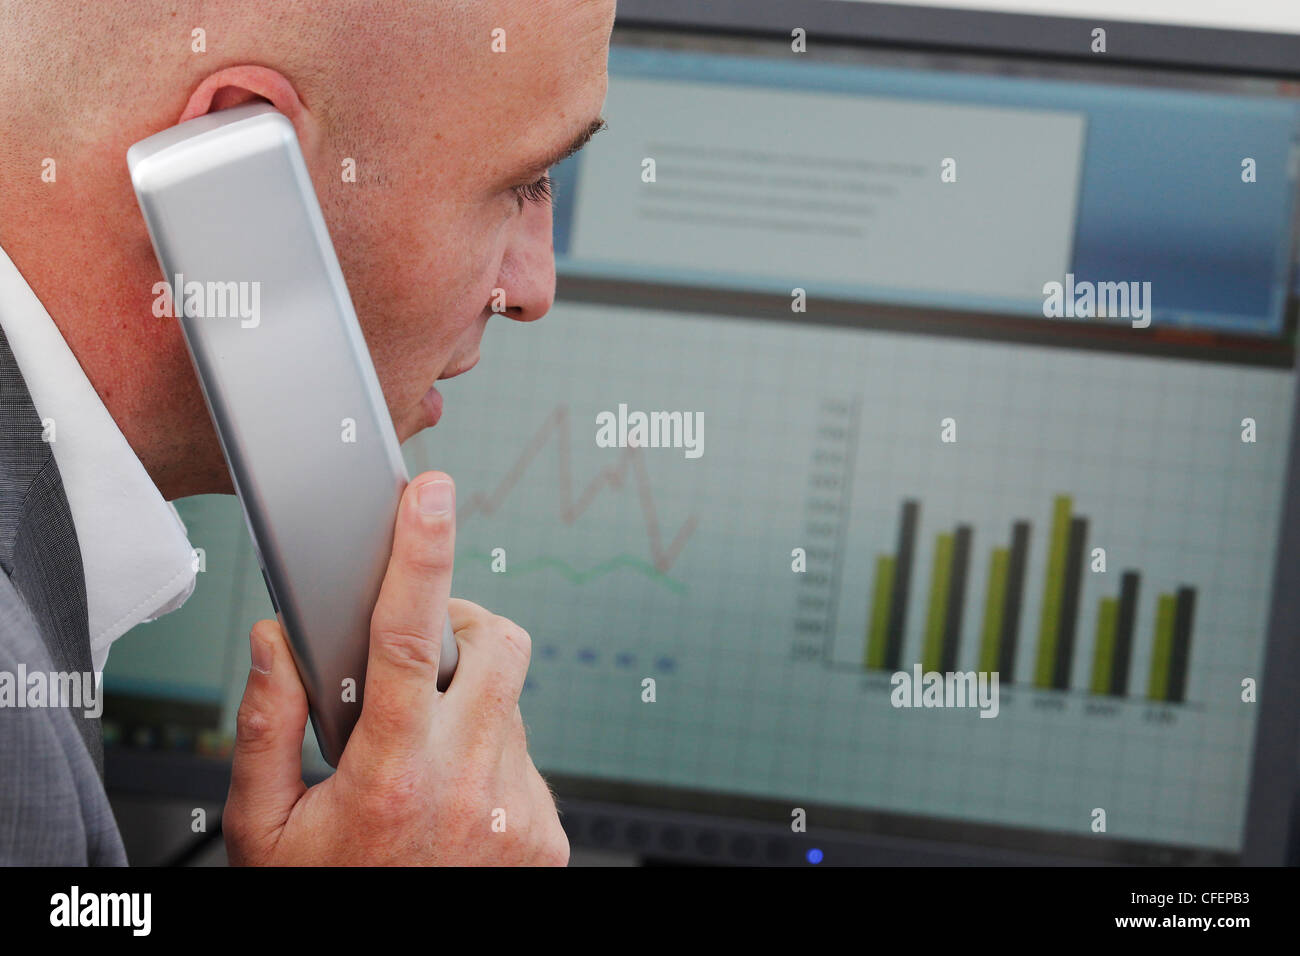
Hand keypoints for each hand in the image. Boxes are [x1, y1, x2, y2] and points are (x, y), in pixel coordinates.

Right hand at [223, 471, 567, 865]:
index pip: (411, 637)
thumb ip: (265, 724)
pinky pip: (527, 755)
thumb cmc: (321, 900)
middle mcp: (467, 786)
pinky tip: (452, 797)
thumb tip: (278, 638)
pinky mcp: (548, 836)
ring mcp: (518, 811)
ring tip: (423, 757)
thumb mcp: (261, 828)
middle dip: (463, 628)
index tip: (429, 496)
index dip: (420, 554)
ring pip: (512, 702)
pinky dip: (491, 755)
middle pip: (497, 645)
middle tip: (422, 654)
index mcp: (389, 776)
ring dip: (471, 704)